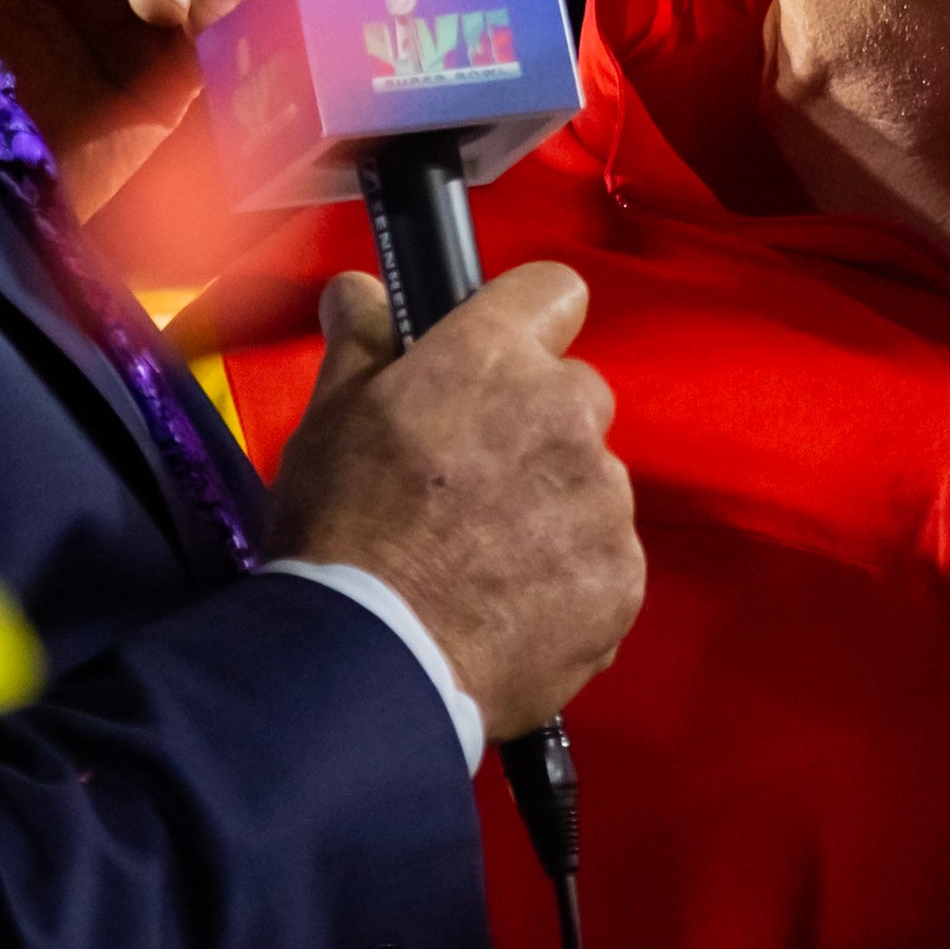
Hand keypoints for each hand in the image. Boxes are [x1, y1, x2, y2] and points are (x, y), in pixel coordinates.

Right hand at [272, 264, 644, 739]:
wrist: (370, 660)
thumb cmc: (340, 532)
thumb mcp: (327, 419)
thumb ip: (362, 341)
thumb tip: (364, 288)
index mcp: (495, 360)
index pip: (553, 290)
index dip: (527, 319)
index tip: (501, 354)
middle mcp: (566, 415)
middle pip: (577, 396)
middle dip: (537, 426)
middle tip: (472, 480)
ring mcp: (604, 499)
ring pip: (594, 482)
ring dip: (555, 506)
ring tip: (482, 558)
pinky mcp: (622, 575)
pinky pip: (605, 560)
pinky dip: (569, 578)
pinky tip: (507, 604)